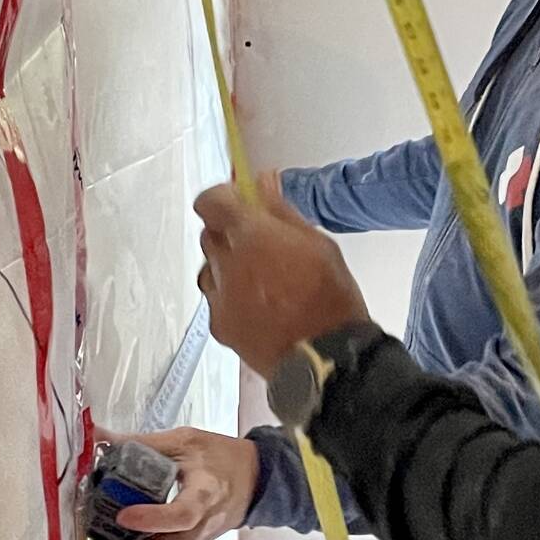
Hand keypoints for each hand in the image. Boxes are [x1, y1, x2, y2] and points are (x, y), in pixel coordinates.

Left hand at [88, 424, 259, 539]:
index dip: (152, 518)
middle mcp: (202, 523)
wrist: (253, 478)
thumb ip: (139, 442)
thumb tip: (97, 436)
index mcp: (206, 492)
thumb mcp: (183, 441)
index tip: (124, 515)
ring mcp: (197, 539)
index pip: (182, 514)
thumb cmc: (220, 457)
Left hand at [194, 172, 368, 375]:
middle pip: (209, 234)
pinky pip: (215, 299)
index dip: (222, 199)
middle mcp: (226, 263)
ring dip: (226, 265)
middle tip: (259, 243)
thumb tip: (262, 182)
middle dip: (229, 233)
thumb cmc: (329, 298)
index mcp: (250, 235)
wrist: (326, 358)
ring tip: (259, 278)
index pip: (211, 201)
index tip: (239, 203)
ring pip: (209, 268)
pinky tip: (257, 306)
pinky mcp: (219, 325)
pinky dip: (229, 296)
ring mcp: (219, 296)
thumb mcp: (317, 243)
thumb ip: (281, 211)